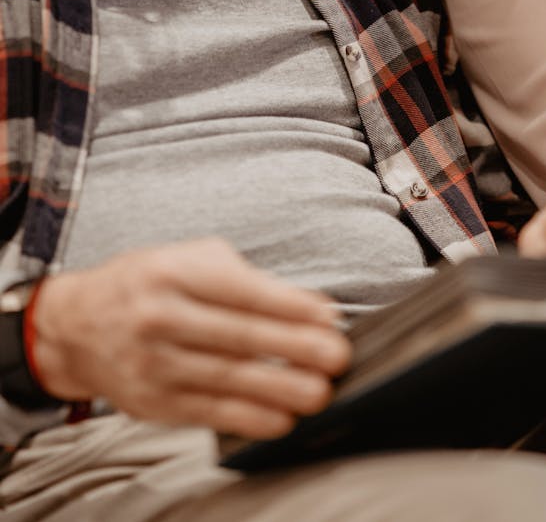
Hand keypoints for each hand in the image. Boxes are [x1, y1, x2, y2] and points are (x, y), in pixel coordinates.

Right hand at [32, 238, 350, 439]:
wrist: (76, 326)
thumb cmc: (149, 284)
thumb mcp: (187, 259)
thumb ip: (242, 277)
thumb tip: (304, 305)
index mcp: (172, 273)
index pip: (239, 290)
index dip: (288, 304)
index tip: (327, 315)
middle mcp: (159, 318)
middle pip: (237, 336)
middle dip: (293, 348)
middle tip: (336, 356)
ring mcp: (152, 364)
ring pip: (226, 379)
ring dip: (279, 388)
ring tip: (319, 391)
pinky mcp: (151, 403)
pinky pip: (207, 413)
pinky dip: (248, 418)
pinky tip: (281, 418)